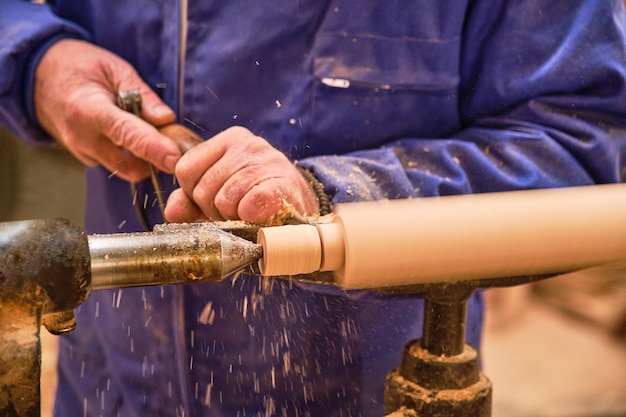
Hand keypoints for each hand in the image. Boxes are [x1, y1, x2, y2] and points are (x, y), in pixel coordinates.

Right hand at [34, 39, 180, 181]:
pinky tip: (127, 132)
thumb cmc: (78, 67)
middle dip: (155, 158)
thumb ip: (143, 95)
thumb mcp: (115, 68)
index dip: (153, 149)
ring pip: (126, 168)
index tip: (174, 159)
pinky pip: (117, 164)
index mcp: (89, 109)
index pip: (127, 135)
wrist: (38, 76)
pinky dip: (131, 154)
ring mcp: (82, 152)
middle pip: (131, 166)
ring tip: (141, 126)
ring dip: (144, 156)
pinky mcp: (86, 158)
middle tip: (168, 135)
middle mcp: (83, 138)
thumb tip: (166, 119)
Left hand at [164, 126, 319, 223]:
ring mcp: (267, 160)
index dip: (194, 195)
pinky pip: (249, 205)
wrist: (303, 207)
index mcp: (228, 141)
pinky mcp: (284, 181)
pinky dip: (250, 218)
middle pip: (202, 188)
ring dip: (234, 218)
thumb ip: (191, 202)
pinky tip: (259, 217)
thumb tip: (173, 211)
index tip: (214, 203)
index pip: (185, 169)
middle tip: (235, 213)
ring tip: (249, 216)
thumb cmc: (258, 201)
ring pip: (224, 200)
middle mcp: (247, 143)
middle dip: (214, 211)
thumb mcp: (220, 195)